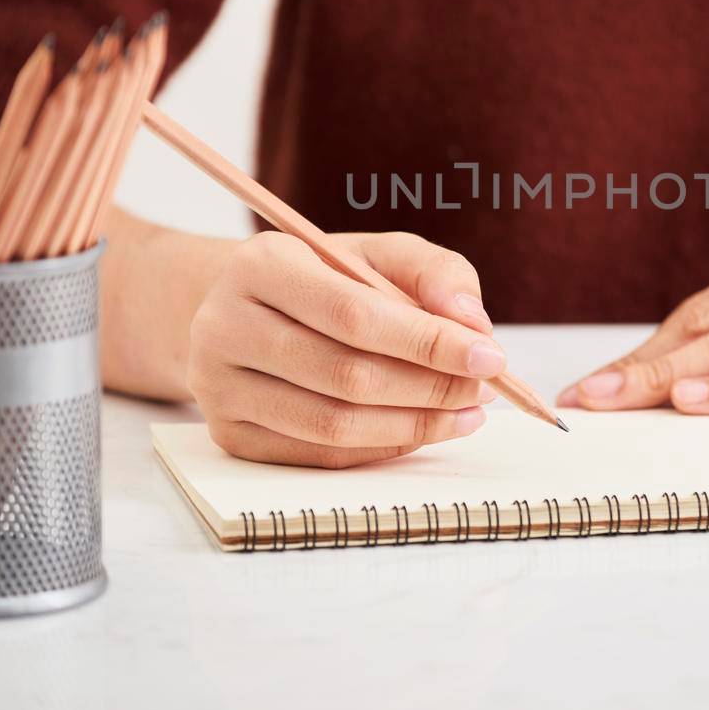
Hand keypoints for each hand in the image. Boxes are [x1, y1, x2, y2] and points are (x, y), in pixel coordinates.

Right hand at [189, 230, 506, 466]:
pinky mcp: (229, 434)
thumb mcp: (374, 254)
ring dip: (413, 425)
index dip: (428, 342)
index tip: (490, 356)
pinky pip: (318, 454)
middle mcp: (225, 325)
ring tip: (464, 412)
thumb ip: (431, 272)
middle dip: (430, 387)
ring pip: (332, 425)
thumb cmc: (323, 278)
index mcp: (261, 264)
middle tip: (481, 388)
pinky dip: (381, 446)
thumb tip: (471, 322)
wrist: (244, 309)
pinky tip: (421, 429)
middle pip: (345, 375)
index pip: (355, 314)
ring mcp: (218, 387)